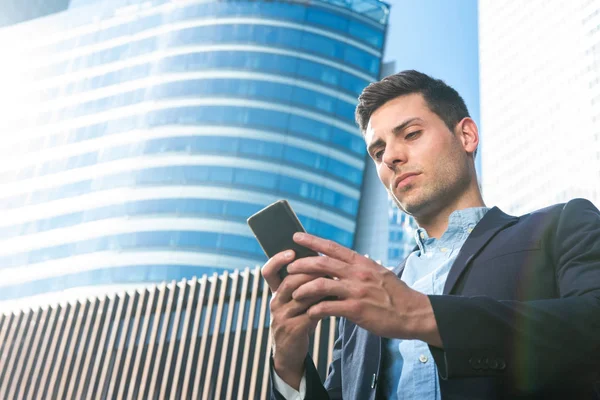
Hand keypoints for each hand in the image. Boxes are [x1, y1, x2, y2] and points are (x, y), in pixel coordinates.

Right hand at [261, 250, 326, 388]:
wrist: (289, 352)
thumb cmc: (298, 319)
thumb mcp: (297, 300)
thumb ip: (305, 283)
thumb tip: (324, 260)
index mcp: (275, 292)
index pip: (268, 271)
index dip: (277, 259)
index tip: (292, 251)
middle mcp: (275, 302)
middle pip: (289, 281)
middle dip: (309, 272)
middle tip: (327, 266)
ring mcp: (281, 317)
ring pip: (300, 297)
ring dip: (319, 288)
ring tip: (334, 281)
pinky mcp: (292, 331)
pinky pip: (309, 314)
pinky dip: (323, 306)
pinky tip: (335, 302)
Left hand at [287, 233, 441, 345]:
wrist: (414, 313)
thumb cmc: (395, 294)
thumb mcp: (378, 273)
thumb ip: (359, 268)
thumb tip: (341, 262)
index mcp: (362, 262)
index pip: (332, 247)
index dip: (312, 241)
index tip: (296, 236)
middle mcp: (358, 273)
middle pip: (321, 263)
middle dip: (301, 264)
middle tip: (289, 267)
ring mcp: (356, 291)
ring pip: (320, 284)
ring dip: (303, 289)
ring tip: (294, 294)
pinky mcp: (356, 310)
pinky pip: (328, 307)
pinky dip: (315, 309)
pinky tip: (310, 313)